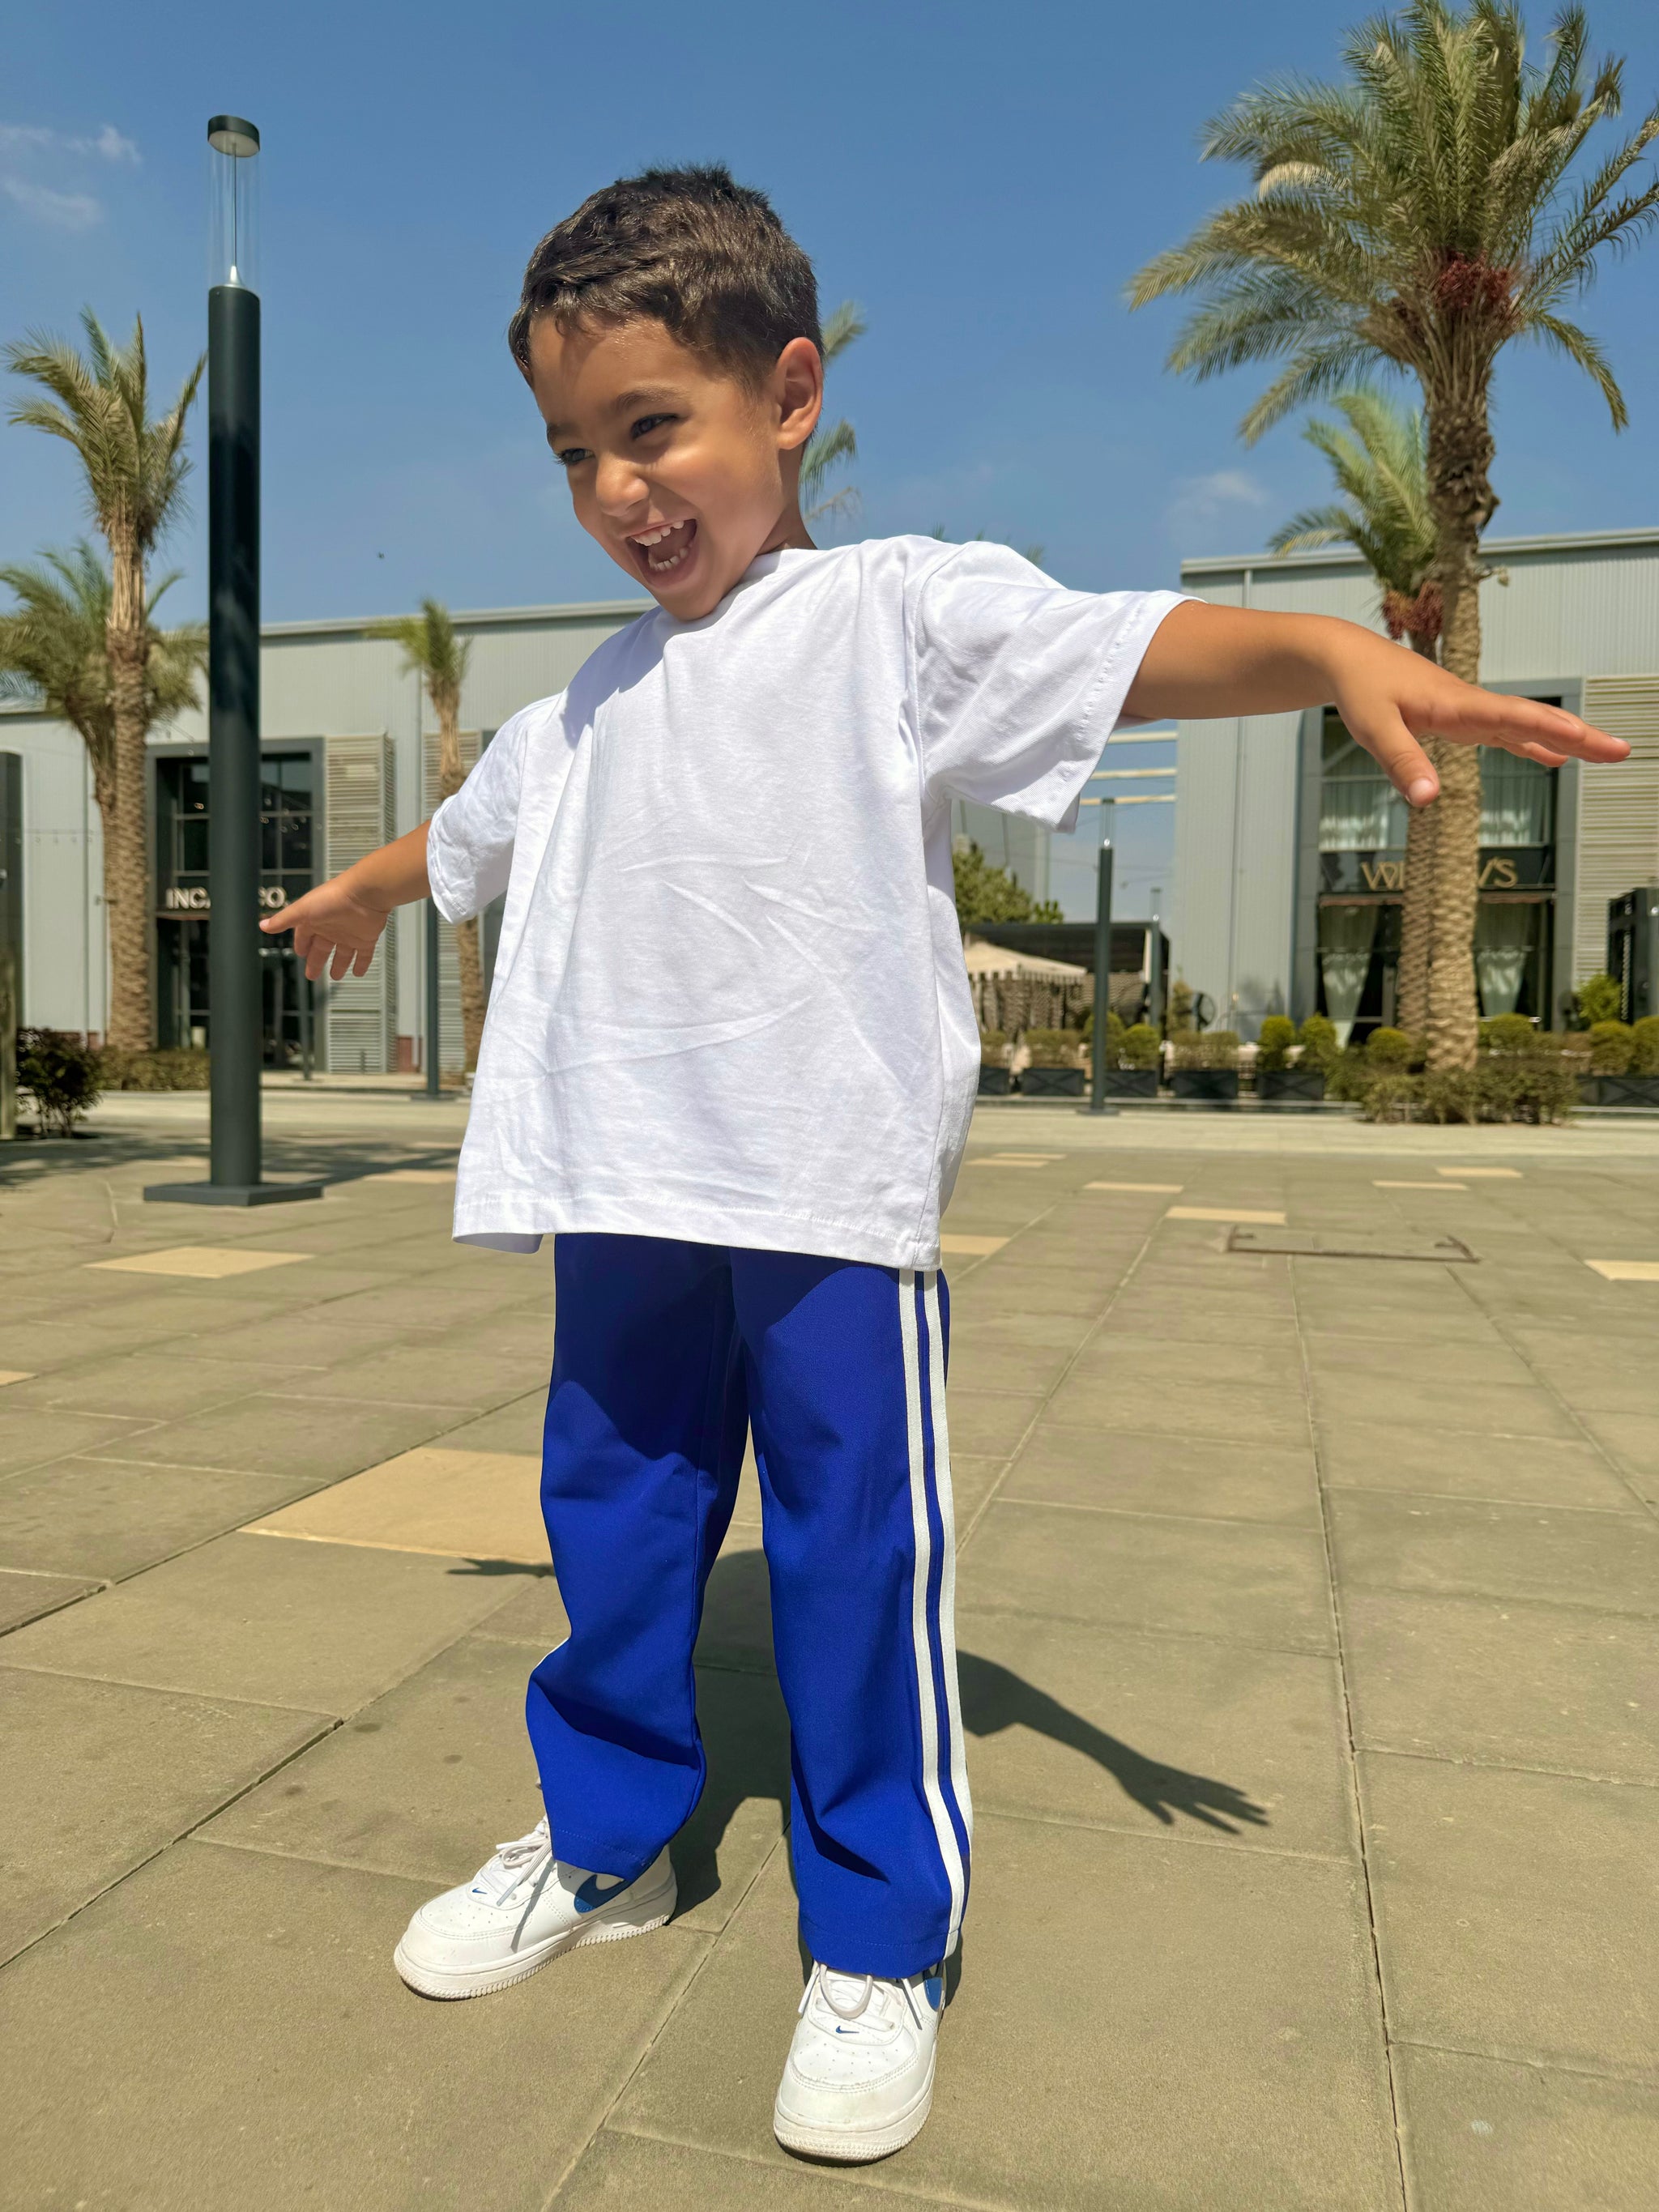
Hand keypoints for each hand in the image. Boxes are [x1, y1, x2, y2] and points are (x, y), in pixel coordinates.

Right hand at [260, 873, 389, 980]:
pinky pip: (364, 955)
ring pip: (343, 954)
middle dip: (316, 961)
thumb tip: (264, 926)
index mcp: (315, 920)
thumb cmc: (334, 897)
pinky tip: (359, 972)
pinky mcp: (366, 938)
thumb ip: (283, 919)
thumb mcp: (302, 910)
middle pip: (322, 949)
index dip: (301, 945)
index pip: (304, 936)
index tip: (300, 953)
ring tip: (336, 976)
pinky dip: (362, 964)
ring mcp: (349, 934)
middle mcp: (332, 928)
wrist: (364, 894)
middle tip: (311, 974)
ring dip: (339, 965)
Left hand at [1328, 632, 1629, 805]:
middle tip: (1621, 751)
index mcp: (1457, 705)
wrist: (1348, 658)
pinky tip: (1553, 761)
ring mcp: (1469, 711)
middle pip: (1534, 721)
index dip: (1552, 731)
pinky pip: (1504, 733)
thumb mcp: (1373, 730)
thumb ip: (1402, 763)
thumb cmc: (1360, 690)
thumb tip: (1428, 800)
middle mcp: (1472, 705)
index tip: (1588, 742)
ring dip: (1565, 740)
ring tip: (1604, 754)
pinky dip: (1531, 746)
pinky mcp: (1460, 717)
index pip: (1513, 718)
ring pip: (1526, 726)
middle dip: (1579, 736)